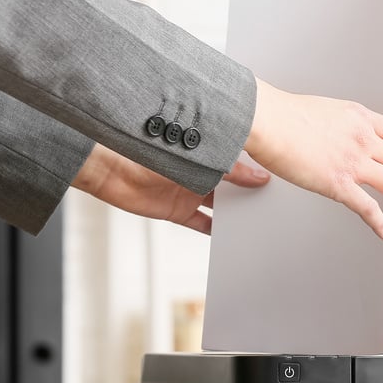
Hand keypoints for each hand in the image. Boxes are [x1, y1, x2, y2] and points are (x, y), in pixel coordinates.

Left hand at [71, 143, 270, 233]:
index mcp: (204, 151)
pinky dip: (213, 230)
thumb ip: (229, 169)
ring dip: (233, 212)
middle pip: (230, 185)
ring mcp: (187, 191)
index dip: (256, 169)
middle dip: (247, 192)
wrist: (106, 166)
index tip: (276, 178)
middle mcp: (198, 170)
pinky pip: (200, 223)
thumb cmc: (145, 148)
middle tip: (270, 201)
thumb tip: (258, 176)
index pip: (238, 161)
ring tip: (255, 220)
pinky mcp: (175, 210)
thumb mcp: (196, 157)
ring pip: (218, 204)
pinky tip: (228, 234)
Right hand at [244, 78, 382, 239]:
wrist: (267, 119)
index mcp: (361, 118)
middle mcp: (363, 138)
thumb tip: (342, 138)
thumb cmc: (284, 114)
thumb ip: (343, 126)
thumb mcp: (327, 110)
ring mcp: (354, 161)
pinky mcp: (338, 183)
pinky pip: (367, 207)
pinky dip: (380, 223)